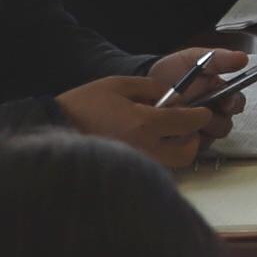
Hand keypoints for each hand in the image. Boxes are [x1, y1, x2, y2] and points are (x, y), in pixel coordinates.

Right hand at [60, 68, 230, 169]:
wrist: (54, 129)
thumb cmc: (83, 105)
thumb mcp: (118, 85)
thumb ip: (151, 87)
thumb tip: (175, 95)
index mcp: (143, 123)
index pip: (188, 122)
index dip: (200, 115)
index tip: (202, 111)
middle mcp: (144, 148)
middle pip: (188, 151)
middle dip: (193, 137)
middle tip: (186, 124)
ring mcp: (137, 163)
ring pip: (174, 163)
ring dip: (178, 148)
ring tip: (166, 133)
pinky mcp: (129, 172)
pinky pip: (157, 167)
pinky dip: (162, 157)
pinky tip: (150, 143)